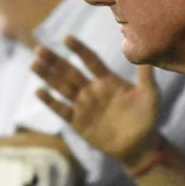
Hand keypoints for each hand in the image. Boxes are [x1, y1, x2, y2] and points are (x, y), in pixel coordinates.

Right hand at [32, 36, 160, 167]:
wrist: (140, 146)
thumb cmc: (147, 119)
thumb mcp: (150, 96)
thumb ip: (146, 76)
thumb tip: (146, 53)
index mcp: (108, 80)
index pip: (90, 60)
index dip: (79, 50)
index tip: (67, 38)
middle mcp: (92, 90)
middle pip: (70, 71)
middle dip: (55, 60)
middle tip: (39, 48)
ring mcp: (84, 105)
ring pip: (62, 87)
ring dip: (48, 76)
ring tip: (34, 63)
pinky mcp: (78, 122)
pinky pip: (62, 109)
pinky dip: (50, 101)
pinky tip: (39, 91)